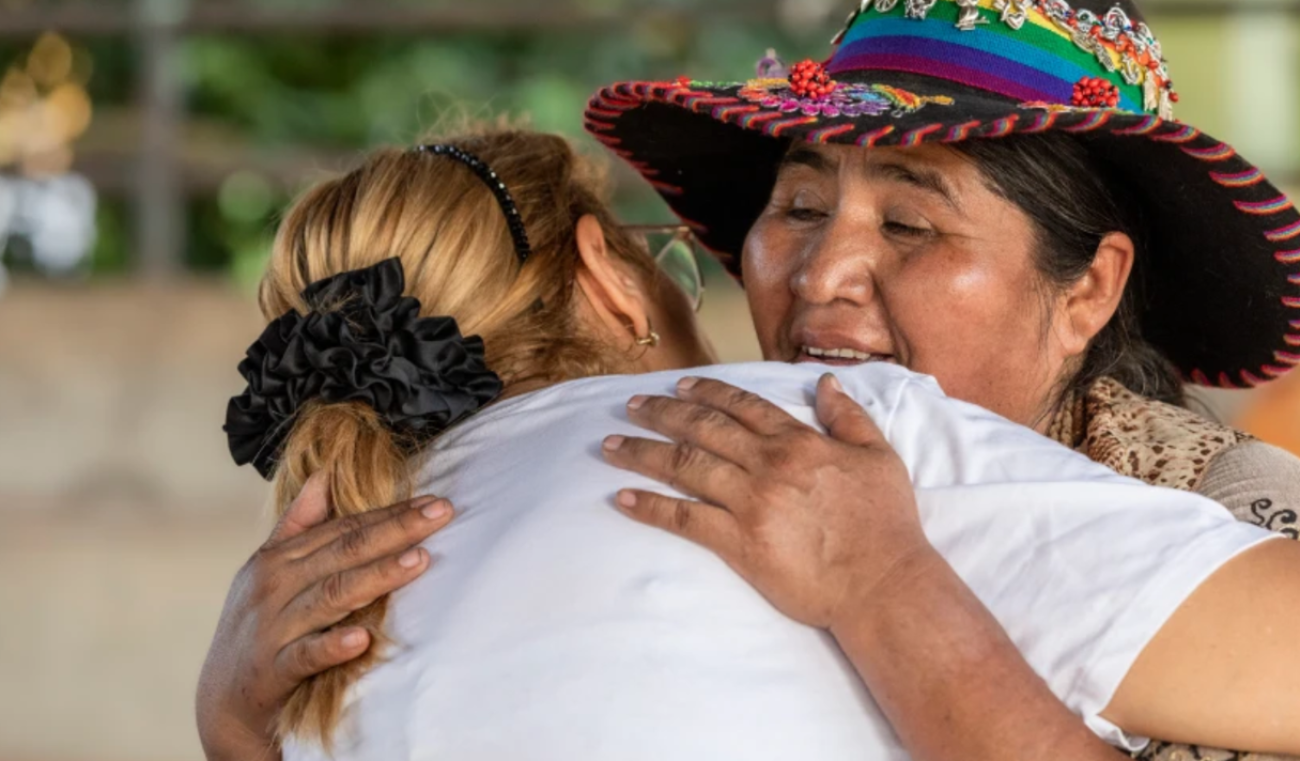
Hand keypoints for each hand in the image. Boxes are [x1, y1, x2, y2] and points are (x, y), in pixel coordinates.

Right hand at [195, 473, 453, 760]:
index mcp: (279, 559)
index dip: (390, 512)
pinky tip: (362, 638)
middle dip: (396, 529)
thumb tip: (323, 475)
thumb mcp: (269, 571)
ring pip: (332, 595)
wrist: (223, 704)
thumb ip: (298, 524)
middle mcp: (276, 585)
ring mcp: (273, 628)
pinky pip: (306, 656)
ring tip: (420, 560)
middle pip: (345, 551)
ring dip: (377, 576)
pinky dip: (332, 646)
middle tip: (442, 513)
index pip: (344, 528)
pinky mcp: (273, 670)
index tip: (434, 500)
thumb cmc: (258, 628)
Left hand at [600, 373, 932, 628]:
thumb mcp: (878, 457)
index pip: (741, 405)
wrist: (883, 582)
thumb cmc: (886, 523)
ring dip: (643, 453)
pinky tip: (624, 499)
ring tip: (611, 447)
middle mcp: (768, 464)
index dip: (704, 392)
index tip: (677, 386)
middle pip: (702, 427)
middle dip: (661, 413)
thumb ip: (849, 417)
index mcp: (798, 441)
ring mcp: (750, 502)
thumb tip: (826, 384)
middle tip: (631, 406)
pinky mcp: (740, 543)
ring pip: (685, 466)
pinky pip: (685, 519)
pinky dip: (651, 507)